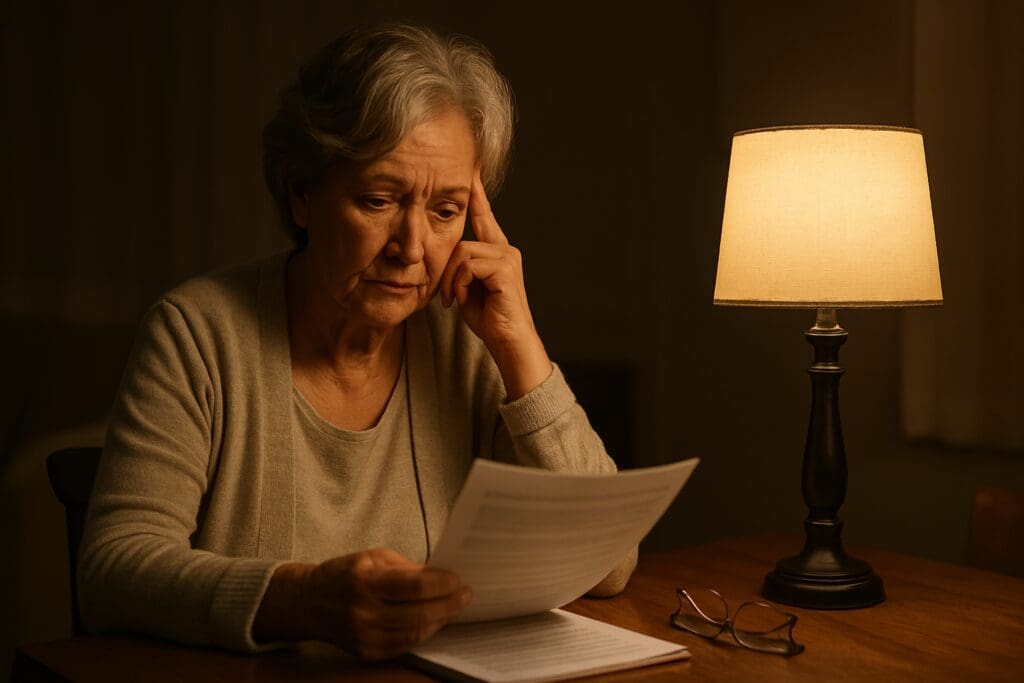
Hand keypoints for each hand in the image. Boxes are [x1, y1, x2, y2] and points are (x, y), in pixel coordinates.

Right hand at [254, 548, 470, 659]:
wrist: (307, 603)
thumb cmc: (343, 574)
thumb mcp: (373, 558)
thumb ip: (407, 567)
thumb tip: (440, 576)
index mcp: (364, 581)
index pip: (413, 586)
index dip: (441, 584)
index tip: (458, 579)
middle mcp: (363, 612)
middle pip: (418, 613)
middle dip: (448, 604)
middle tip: (466, 594)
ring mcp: (363, 637)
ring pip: (415, 633)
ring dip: (440, 619)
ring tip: (453, 606)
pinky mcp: (366, 653)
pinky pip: (404, 645)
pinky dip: (423, 633)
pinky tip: (434, 620)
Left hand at [439, 170, 552, 398]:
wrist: (509, 342)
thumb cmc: (490, 319)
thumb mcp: (467, 289)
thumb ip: (459, 267)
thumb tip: (444, 257)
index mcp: (497, 251)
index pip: (483, 215)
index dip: (475, 193)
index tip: (470, 170)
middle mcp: (505, 249)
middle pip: (462, 241)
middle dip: (448, 270)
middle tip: (447, 297)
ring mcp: (507, 257)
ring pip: (462, 253)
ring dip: (452, 280)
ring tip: (456, 301)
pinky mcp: (505, 268)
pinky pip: (468, 264)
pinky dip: (458, 284)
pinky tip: (461, 301)